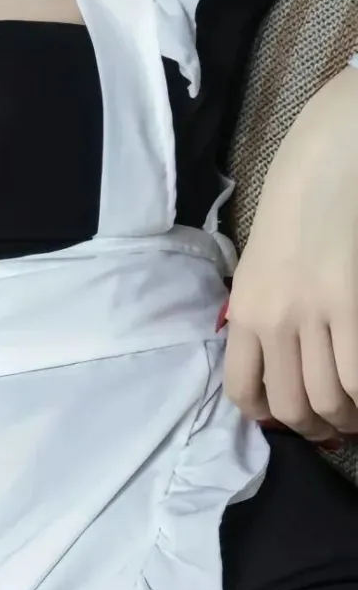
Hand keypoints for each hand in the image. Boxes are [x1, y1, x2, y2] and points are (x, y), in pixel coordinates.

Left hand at [221, 67, 357, 444]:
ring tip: (355, 415)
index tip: (288, 420)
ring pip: (327, 398)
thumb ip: (259, 314)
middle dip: (313, 429)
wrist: (325, 159)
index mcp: (244, 310)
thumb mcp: (257, 265)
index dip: (267, 419)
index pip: (243, 390)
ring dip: (345, 418)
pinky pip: (356, 374)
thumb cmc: (293, 206)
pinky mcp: (349, 303)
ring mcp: (312, 312)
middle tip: (333, 428)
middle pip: (289, 406)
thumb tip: (271, 363)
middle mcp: (272, 319)